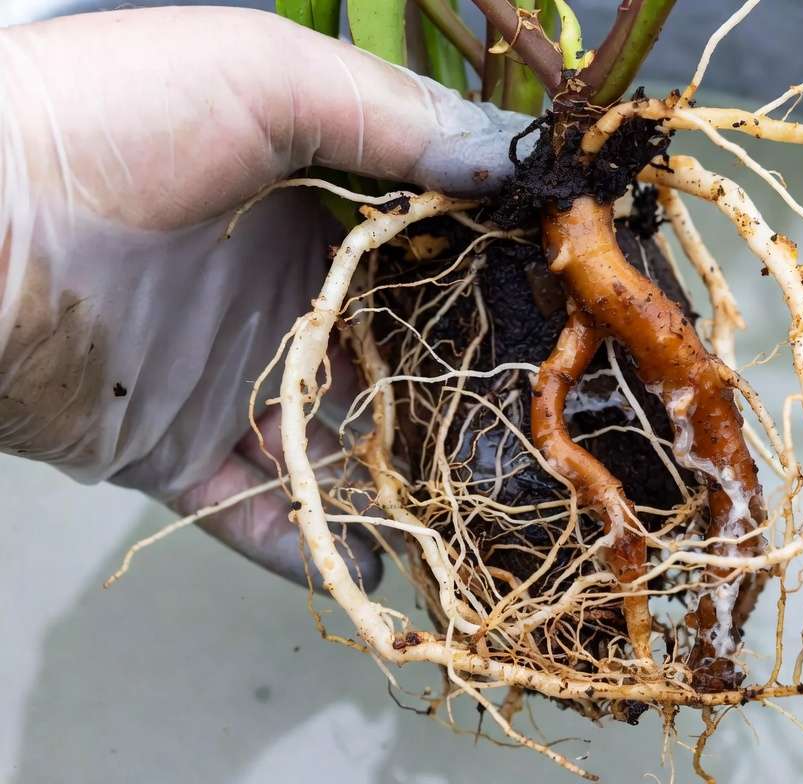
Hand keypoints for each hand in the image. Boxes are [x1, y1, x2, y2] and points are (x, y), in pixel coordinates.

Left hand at [0, 7, 529, 587]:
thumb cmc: (108, 124)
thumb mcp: (264, 76)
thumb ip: (392, 117)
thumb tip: (514, 166)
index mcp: (308, 205)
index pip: (425, 249)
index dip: (490, 274)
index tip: (564, 306)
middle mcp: (280, 293)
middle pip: (395, 355)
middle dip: (459, 390)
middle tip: (540, 423)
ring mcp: (229, 377)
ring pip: (339, 442)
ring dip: (402, 477)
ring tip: (478, 508)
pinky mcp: (174, 452)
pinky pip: (252, 512)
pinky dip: (305, 546)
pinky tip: (368, 568)